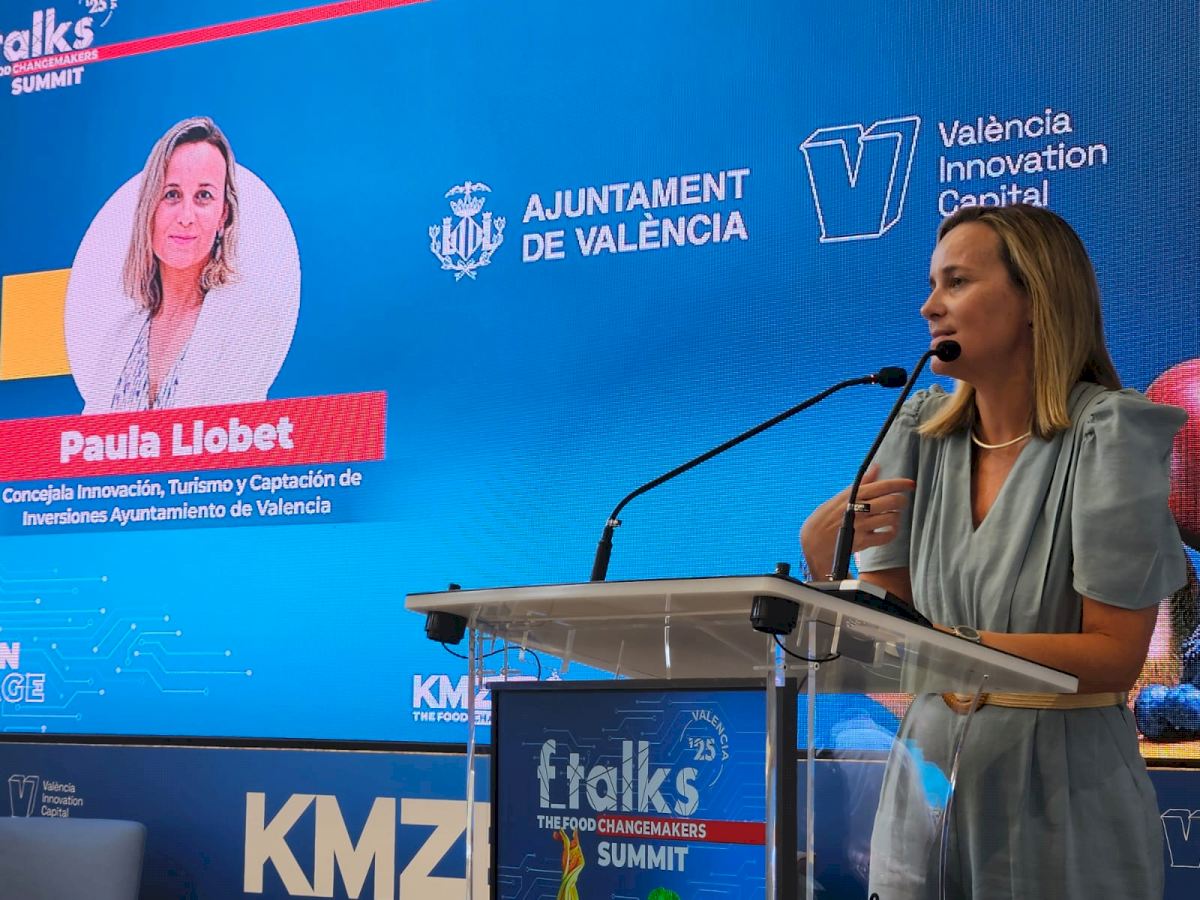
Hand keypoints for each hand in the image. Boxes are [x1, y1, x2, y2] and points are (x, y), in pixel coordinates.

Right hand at [800, 465, 914, 578]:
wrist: (814, 542)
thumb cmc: (827, 517)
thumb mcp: (841, 497)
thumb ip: (861, 483)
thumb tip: (876, 467)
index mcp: (853, 495)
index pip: (882, 486)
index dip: (899, 484)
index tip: (911, 484)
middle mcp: (858, 509)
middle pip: (892, 501)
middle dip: (901, 501)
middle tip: (901, 502)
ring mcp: (861, 526)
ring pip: (892, 518)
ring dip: (896, 517)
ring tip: (892, 516)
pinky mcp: (863, 542)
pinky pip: (886, 536)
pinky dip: (892, 532)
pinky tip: (889, 529)